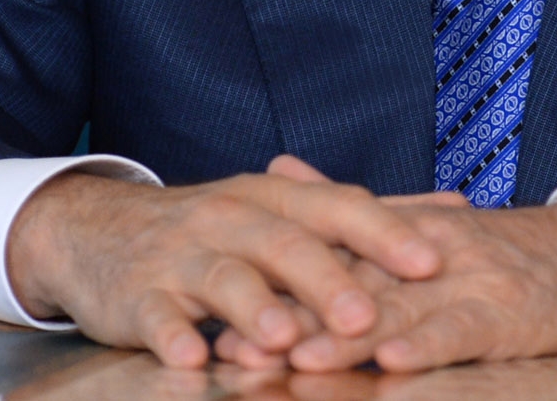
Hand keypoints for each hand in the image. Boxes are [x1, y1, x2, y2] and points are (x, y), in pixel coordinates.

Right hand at [4, 156, 449, 367]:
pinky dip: (172, 337)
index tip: (434, 260)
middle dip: (328, 281)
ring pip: (225, 278)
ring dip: (255, 309)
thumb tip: (457, 207)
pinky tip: (188, 359)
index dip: (385, 233)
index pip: (338, 207)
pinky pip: (156, 315)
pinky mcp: (137, 295)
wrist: (100, 229)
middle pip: (286, 245)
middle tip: (367, 318)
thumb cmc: (215, 227)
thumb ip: (368, 216)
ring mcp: (183, 256)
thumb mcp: (285, 209)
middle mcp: (232, 218)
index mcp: (276, 197)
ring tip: (285, 338)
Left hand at [213, 181, 556, 372]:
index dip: (272, 281)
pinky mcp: (505, 314)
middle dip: (291, 319)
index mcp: (400, 231)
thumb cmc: (504, 252)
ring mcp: (467, 282)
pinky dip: (425, 343)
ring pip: (396, 310)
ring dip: (344, 336)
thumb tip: (279, 167)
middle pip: (349, 287)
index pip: (327, 253)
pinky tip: (392, 357)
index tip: (216, 305)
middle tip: (236, 347)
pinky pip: (459, 329)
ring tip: (297, 356)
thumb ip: (349, 203)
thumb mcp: (422, 220)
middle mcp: (425, 252)